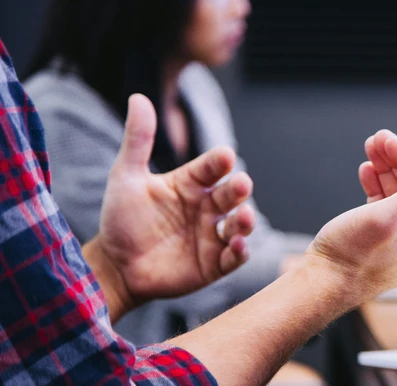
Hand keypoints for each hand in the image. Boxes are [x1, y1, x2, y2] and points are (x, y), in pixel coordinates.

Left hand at [84, 94, 255, 320]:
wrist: (114, 266)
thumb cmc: (121, 219)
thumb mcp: (126, 177)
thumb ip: (138, 140)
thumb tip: (138, 97)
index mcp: (191, 184)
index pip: (211, 167)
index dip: (219, 162)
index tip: (224, 156)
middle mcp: (207, 207)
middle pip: (231, 194)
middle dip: (239, 189)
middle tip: (241, 184)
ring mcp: (212, 235)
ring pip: (239, 224)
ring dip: (246, 220)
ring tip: (244, 217)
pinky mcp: (214, 264)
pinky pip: (234, 257)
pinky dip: (240, 251)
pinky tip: (238, 245)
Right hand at [302, 130, 396, 296]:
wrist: (320, 286)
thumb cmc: (350, 258)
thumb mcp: (386, 219)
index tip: (388, 140)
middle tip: (377, 139)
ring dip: (387, 168)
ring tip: (370, 149)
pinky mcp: (385, 239)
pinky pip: (388, 204)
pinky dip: (378, 185)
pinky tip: (367, 171)